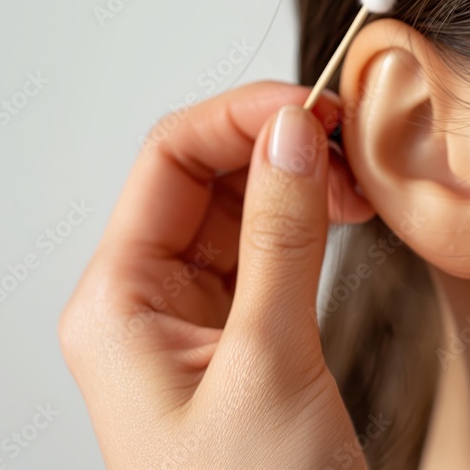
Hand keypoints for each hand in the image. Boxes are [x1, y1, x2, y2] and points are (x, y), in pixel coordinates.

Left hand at [59, 81, 374, 468]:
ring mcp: (195, 318)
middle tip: (341, 138)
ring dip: (294, 179)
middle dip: (272, 144)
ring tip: (351, 180)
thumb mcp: (268, 361)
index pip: (168, 162)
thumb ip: (279, 239)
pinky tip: (341, 213)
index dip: (239, 118)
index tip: (310, 107)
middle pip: (201, 177)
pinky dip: (305, 220)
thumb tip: (291, 137)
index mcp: (119, 303)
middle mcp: (147, 303)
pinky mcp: (239, 336)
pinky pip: (265, 249)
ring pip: (237, 208)